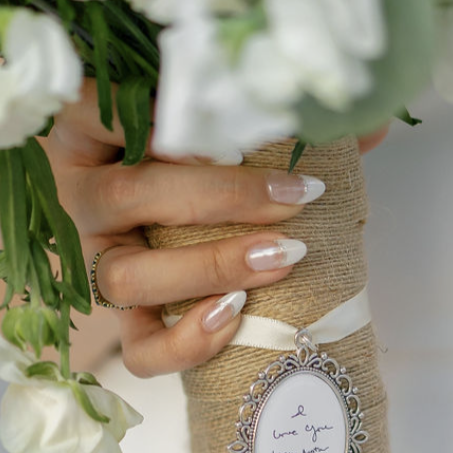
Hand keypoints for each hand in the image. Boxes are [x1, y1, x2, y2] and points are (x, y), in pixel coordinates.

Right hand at [49, 82, 386, 378]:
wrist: (151, 214)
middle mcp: (78, 193)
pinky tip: (236, 315)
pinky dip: (185, 340)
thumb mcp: (216, 118)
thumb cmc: (188, 153)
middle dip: (218, 198)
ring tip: (282, 257)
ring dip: (209, 267)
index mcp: (85, 128)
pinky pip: (137, 347)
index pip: (98, 106)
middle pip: (127, 197)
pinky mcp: (115, 319)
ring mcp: (89, 262)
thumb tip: (375, 122)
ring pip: (127, 276)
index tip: (232, 118)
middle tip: (295, 195)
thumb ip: (280, 110)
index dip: (161, 112)